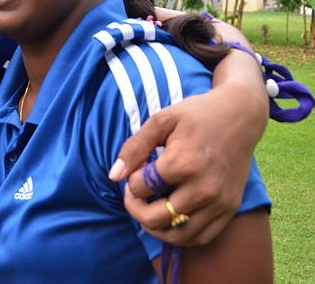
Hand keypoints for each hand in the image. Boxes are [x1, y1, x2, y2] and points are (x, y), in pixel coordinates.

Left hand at [110, 51, 266, 244]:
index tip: (136, 169)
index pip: (139, 187)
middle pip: (155, 218)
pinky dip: (180, 235)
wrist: (240, 116)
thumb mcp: (161, 121)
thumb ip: (134, 148)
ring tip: (148, 209)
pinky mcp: (230, 209)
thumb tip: (114, 175)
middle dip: (135, 208)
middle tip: (134, 195)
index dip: (130, 180)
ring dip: (155, 227)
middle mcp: (203, 188)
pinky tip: (169, 220)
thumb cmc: (196, 115)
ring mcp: (219, 202)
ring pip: (177, 235)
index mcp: (182, 163)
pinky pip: (201, 237)